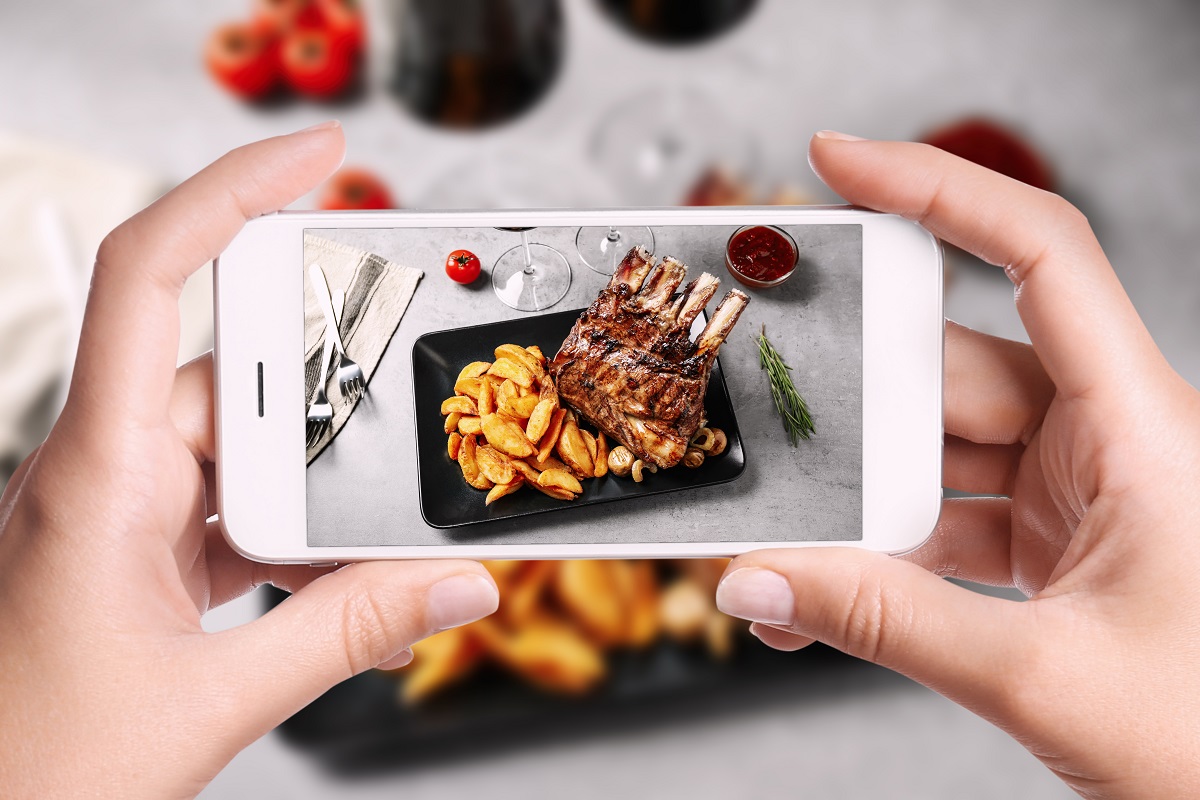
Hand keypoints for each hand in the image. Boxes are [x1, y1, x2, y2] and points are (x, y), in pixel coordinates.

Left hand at [0, 124, 498, 797]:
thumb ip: (345, 634)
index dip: (230, 193)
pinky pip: (232, 511)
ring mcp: (117, 513)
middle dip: (329, 411)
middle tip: (402, 431)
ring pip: (242, 452)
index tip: (317, 156)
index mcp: (93, 477)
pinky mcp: (137, 554)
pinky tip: (336, 588)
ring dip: (316, 499)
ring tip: (373, 555)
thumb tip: (455, 586)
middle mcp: (100, 473)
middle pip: (232, 378)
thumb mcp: (209, 704)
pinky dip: (293, 542)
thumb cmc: (26, 773)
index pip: (150, 281)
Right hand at [715, 131, 1199, 797]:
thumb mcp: (1042, 678)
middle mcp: (1112, 440)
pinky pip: (950, 516)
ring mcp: (1080, 491)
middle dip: (856, 413)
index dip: (938, 187)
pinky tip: (833, 592)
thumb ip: (885, 625)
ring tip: (794, 543)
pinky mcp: (1053, 541)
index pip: (1040, 252)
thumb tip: (765, 582)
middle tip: (774, 428)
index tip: (841, 165)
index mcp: (1145, 428)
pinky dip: (889, 554)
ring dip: (864, 502)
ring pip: (940, 452)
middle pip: (954, 370)